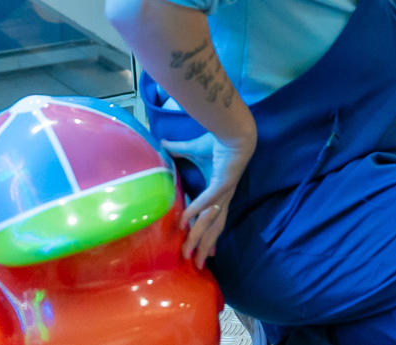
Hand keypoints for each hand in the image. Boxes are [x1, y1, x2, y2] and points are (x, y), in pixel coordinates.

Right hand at [162, 129, 255, 268]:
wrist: (234, 131)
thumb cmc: (218, 141)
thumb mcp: (192, 151)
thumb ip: (177, 151)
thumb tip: (161, 144)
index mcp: (218, 193)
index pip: (213, 220)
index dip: (209, 236)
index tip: (205, 253)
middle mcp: (222, 197)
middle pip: (214, 227)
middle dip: (205, 247)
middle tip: (197, 265)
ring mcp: (223, 192)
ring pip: (210, 221)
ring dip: (198, 237)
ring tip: (189, 254)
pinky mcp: (222, 183)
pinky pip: (207, 201)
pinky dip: (195, 211)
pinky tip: (184, 223)